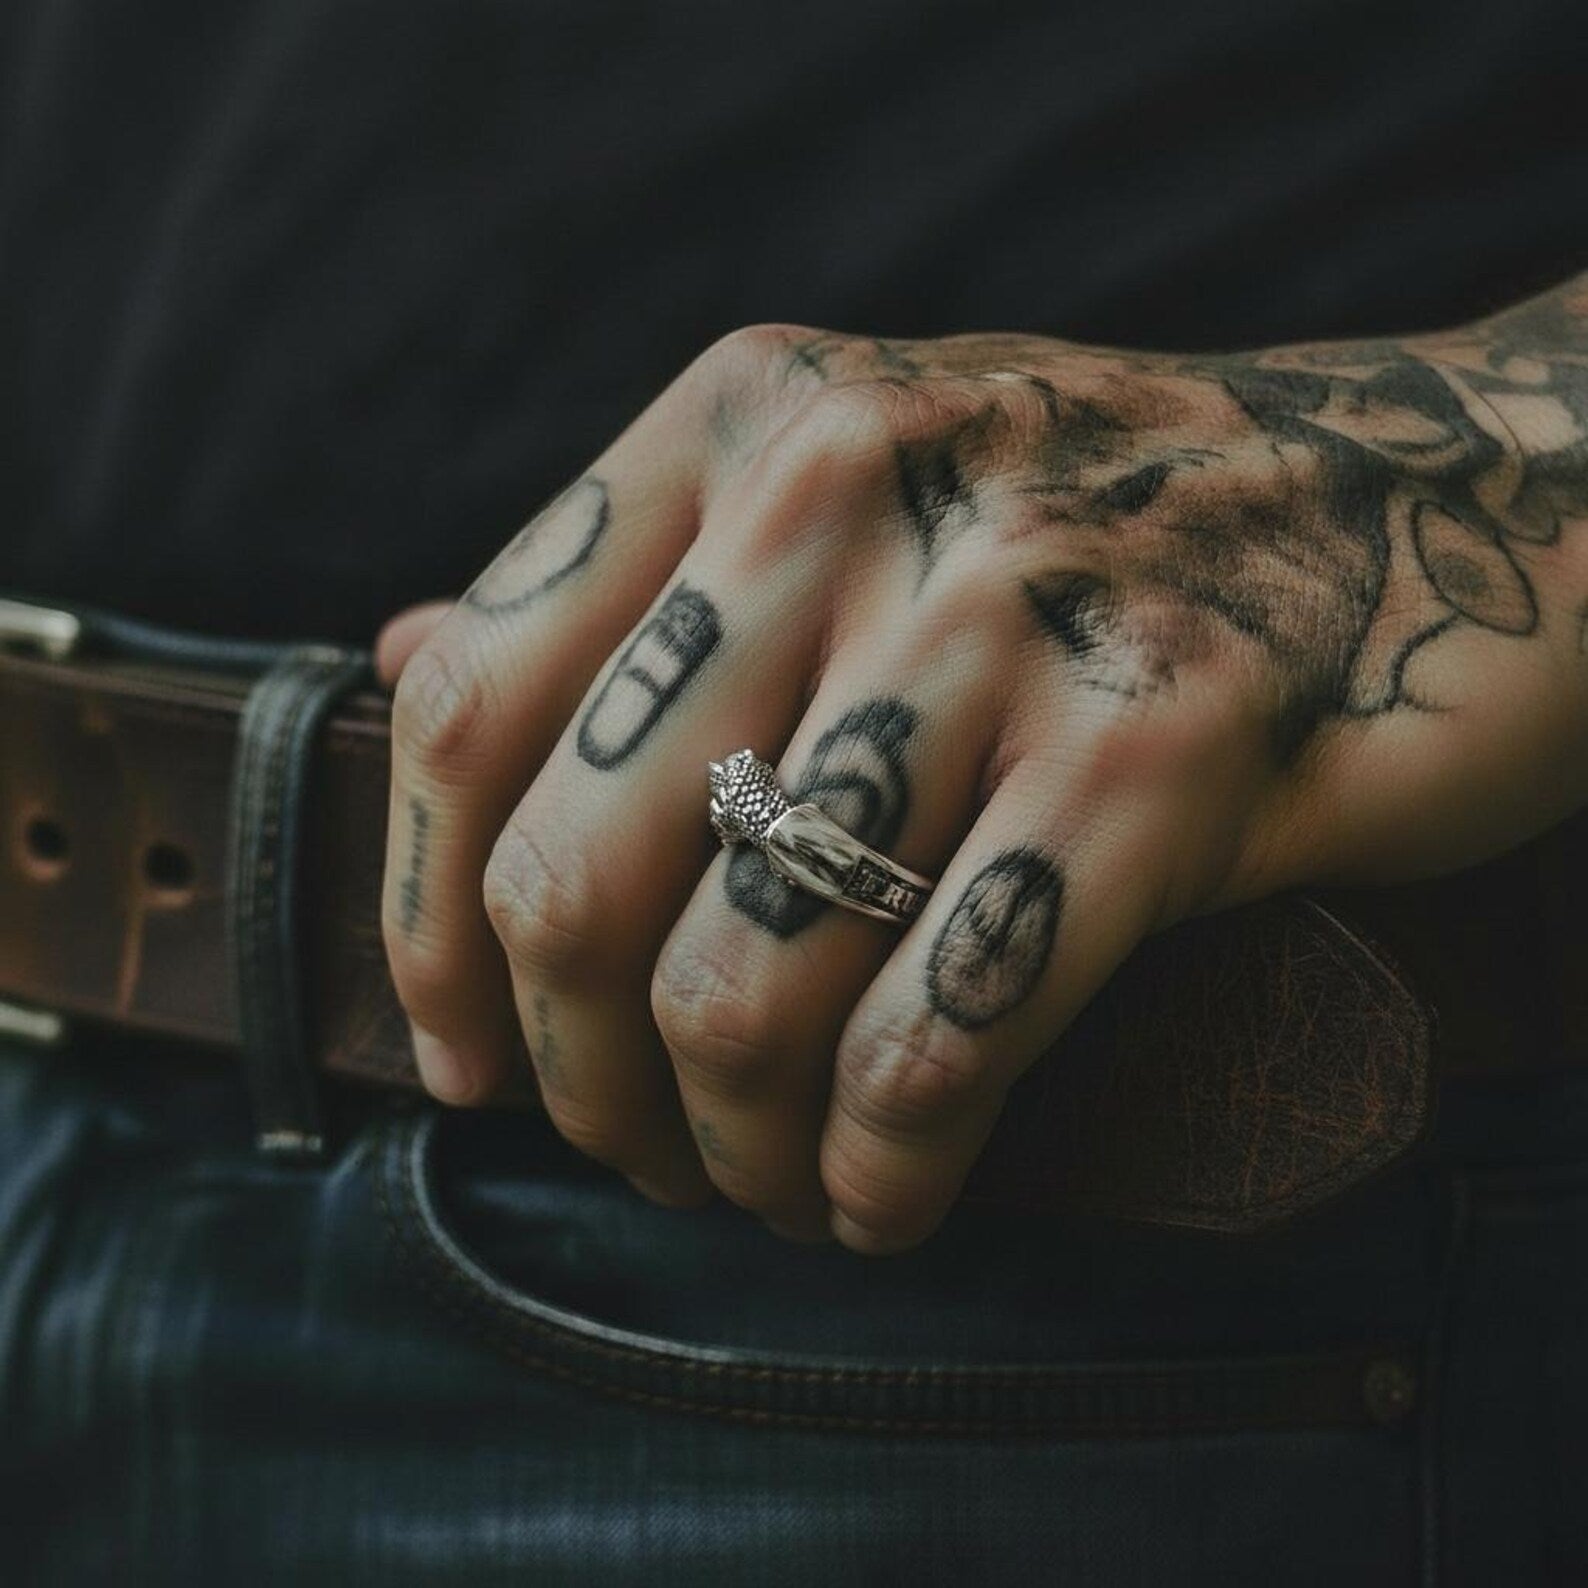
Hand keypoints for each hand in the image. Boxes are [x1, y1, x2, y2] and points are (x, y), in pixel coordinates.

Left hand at [378, 280, 1587, 1251]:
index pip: (473, 706)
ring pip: (745, 990)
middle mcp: (848, 493)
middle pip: (580, 878)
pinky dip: (884, 1170)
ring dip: (733, 1150)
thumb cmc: (1094, 522)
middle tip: (639, 1148)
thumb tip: (407, 653)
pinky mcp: (1162, 758)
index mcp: (739, 424)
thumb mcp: (847, 478)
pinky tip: (885, 1196)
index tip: (467, 1056)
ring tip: (766, 1182)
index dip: (428, 924)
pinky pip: (935, 1042)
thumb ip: (627, 582)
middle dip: (585, 1083)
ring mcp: (1008, 623)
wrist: (1419, 498)